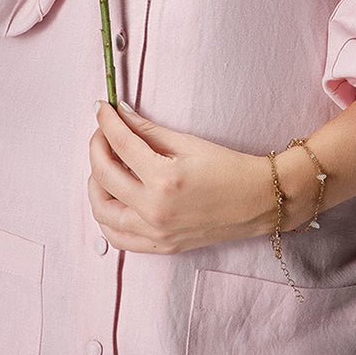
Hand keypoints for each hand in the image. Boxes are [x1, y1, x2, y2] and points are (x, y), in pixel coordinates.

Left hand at [88, 99, 281, 253]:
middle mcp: (155, 210)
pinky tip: (113, 197)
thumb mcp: (187, 143)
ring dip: (96, 184)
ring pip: (102, 211)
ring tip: (105, 165)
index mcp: (163, 180)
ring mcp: (156, 233)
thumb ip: (147, 130)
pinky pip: (118, 237)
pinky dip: (107, 216)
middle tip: (102, 133)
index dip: (106, 122)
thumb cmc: (229, 168)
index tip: (101, 109)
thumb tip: (119, 114)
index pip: (120, 144)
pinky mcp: (161, 245)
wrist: (259, 201)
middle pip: (104, 177)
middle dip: (96, 148)